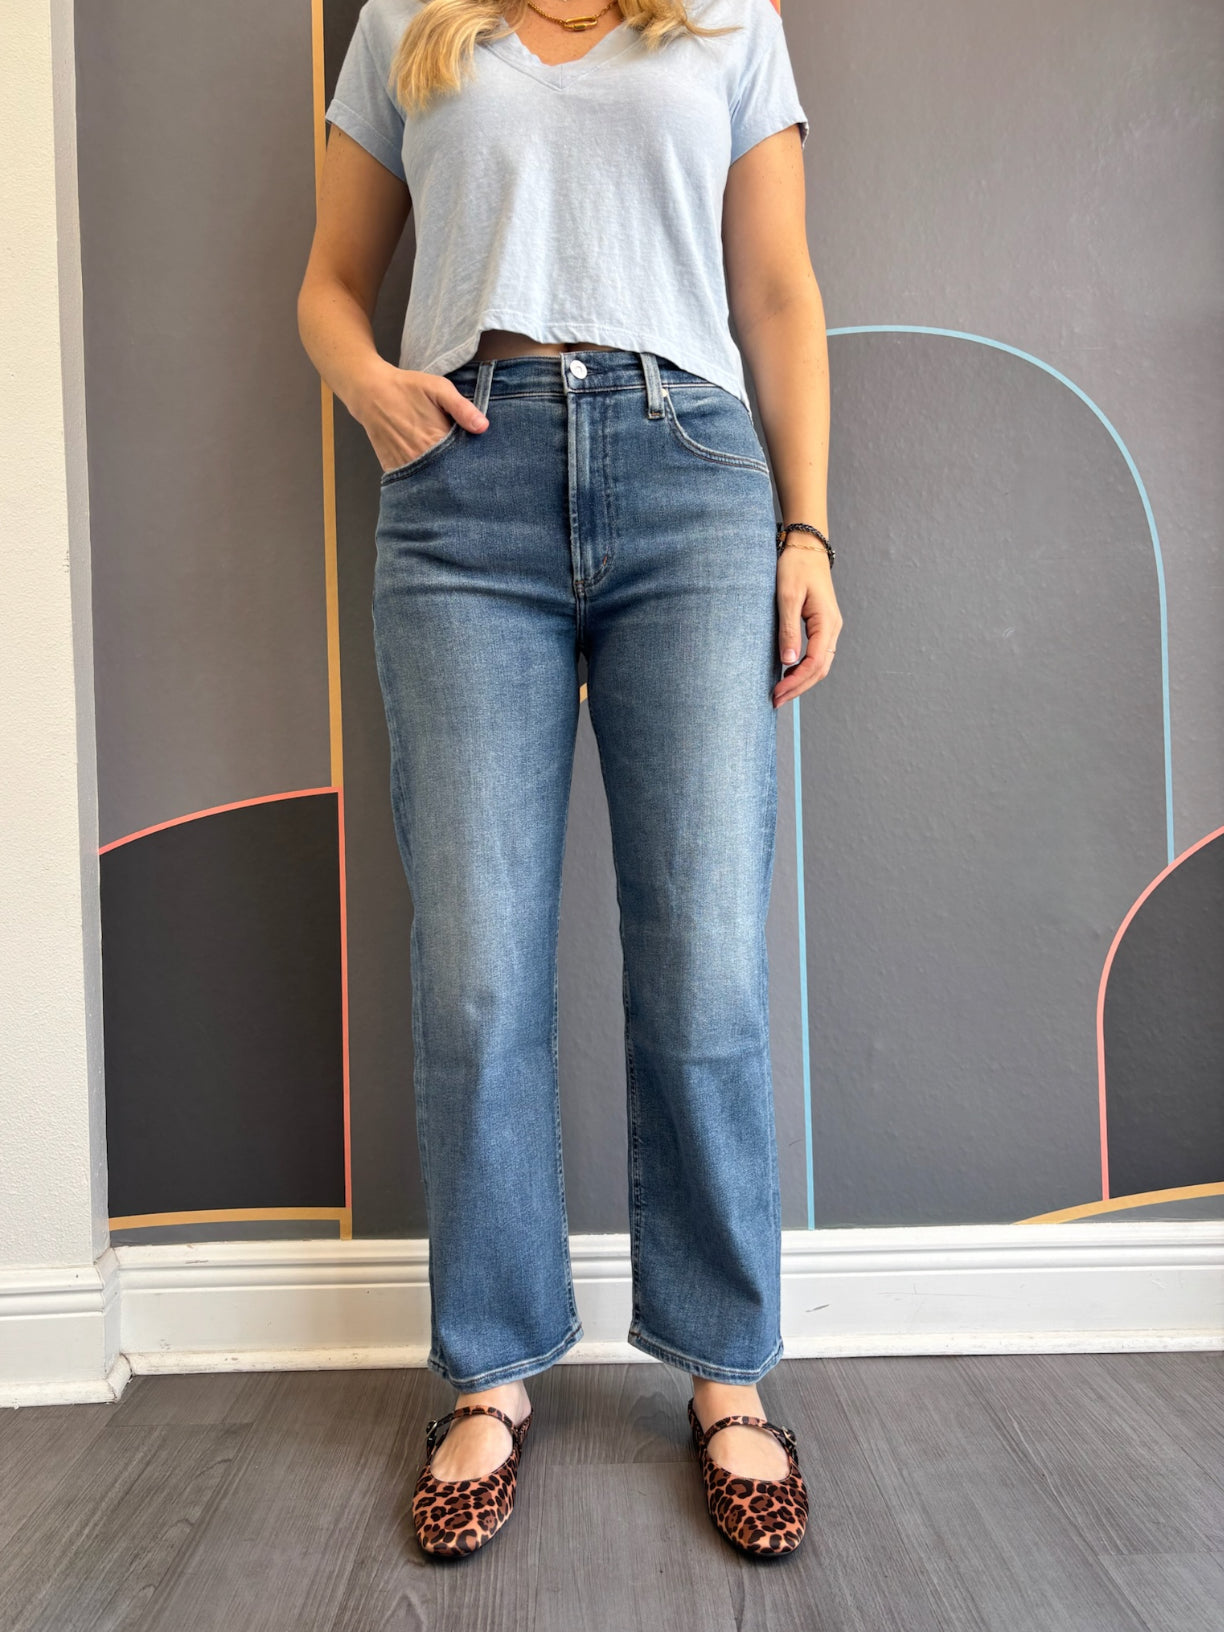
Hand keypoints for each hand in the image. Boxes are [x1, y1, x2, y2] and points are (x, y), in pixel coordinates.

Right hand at [356, 360, 489, 471]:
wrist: (371, 392)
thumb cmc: (408, 388)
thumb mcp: (439, 389)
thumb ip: (462, 408)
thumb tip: (483, 427)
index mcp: (437, 438)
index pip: (464, 460)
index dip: (474, 463)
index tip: (481, 463)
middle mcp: (422, 456)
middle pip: (449, 475)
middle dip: (460, 475)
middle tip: (469, 473)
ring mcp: (406, 465)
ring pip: (431, 482)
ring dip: (442, 481)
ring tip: (452, 477)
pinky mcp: (394, 468)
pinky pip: (412, 483)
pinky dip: (423, 483)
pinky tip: (431, 476)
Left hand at [773, 545, 842, 707]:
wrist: (806, 546)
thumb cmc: (795, 566)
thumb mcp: (787, 596)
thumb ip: (789, 630)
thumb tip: (788, 662)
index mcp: (826, 622)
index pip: (814, 663)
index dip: (795, 682)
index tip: (776, 693)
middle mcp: (833, 628)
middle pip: (820, 669)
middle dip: (798, 688)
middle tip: (775, 701)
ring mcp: (830, 627)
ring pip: (820, 664)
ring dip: (802, 681)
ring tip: (780, 693)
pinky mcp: (822, 625)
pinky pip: (818, 654)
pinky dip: (804, 669)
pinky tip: (788, 674)